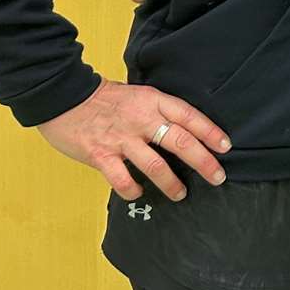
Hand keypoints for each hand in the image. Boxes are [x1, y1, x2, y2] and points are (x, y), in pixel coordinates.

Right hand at [37, 79, 230, 200]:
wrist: (64, 97)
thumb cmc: (105, 99)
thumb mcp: (139, 96)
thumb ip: (159, 112)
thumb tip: (185, 131)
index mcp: (153, 101)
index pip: (189, 116)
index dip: (210, 131)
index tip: (225, 146)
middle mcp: (142, 119)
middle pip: (180, 142)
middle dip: (203, 162)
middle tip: (217, 177)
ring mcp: (121, 138)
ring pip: (155, 165)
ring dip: (171, 183)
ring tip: (181, 194)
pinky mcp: (100, 154)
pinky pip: (121, 178)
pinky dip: (132, 189)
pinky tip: (139, 193)